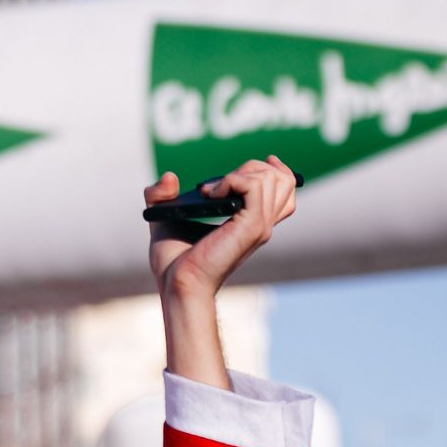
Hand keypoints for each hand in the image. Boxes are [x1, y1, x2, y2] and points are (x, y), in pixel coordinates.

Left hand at [144, 158, 296, 299]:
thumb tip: (169, 178)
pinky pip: (255, 186)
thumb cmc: (172, 261)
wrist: (177, 284)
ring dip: (240, 173)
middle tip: (217, 186)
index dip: (277, 171)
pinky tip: (209, 194)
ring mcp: (259, 226)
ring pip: (273, 178)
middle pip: (283, 180)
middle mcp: (260, 224)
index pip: (285, 192)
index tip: (260, 161)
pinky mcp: (251, 227)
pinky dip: (231, 180)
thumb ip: (161, 195)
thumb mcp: (166, 219)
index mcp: (251, 223)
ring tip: (211, 191)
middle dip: (251, 167)